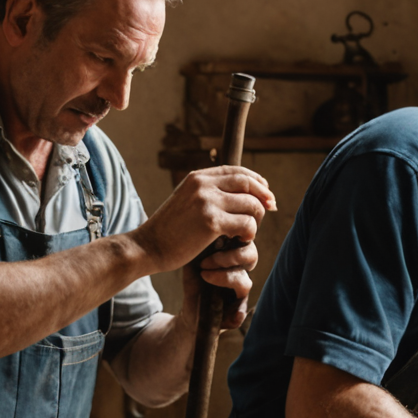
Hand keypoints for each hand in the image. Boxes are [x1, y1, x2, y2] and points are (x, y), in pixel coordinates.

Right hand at [131, 166, 274, 275]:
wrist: (147, 247)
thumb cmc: (169, 230)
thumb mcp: (186, 201)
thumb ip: (208, 193)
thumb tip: (240, 194)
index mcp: (197, 177)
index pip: (237, 171)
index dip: (257, 181)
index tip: (266, 194)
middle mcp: (202, 184)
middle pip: (248, 183)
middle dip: (264, 197)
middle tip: (270, 209)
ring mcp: (207, 202)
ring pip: (251, 205)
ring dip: (256, 220)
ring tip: (247, 231)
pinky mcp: (211, 222)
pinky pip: (246, 224)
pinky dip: (249, 233)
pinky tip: (240, 240)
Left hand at [179, 238, 256, 328]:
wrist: (190, 304)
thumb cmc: (193, 274)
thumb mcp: (195, 252)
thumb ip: (205, 238)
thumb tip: (208, 220)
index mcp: (234, 252)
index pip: (246, 238)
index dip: (239, 234)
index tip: (219, 235)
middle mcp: (240, 269)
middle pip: (250, 255)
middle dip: (230, 256)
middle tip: (205, 262)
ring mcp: (239, 289)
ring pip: (245, 282)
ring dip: (226, 278)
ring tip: (205, 276)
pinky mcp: (236, 308)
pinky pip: (242, 308)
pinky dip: (238, 312)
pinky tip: (232, 313)